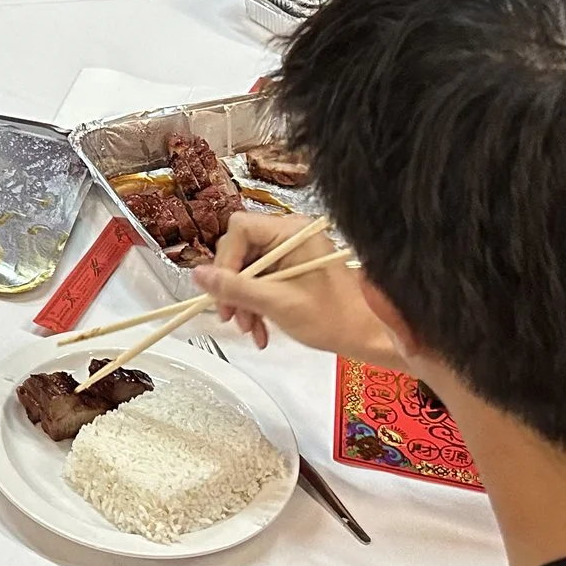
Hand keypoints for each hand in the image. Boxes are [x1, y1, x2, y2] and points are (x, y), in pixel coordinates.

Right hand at [195, 211, 401, 366]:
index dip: (225, 260)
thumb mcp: (276, 303)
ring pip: (251, 269)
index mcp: (291, 231)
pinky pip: (265, 279)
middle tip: (231, 319)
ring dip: (244, 302)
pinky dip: (258, 304)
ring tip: (250, 331)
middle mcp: (290, 234)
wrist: (370, 335)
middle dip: (234, 288)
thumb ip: (235, 288)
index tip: (223, 293)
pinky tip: (262, 331)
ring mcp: (293, 251)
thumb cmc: (331, 317)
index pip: (239, 229)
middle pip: (242, 250)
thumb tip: (196, 274)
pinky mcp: (296, 268)